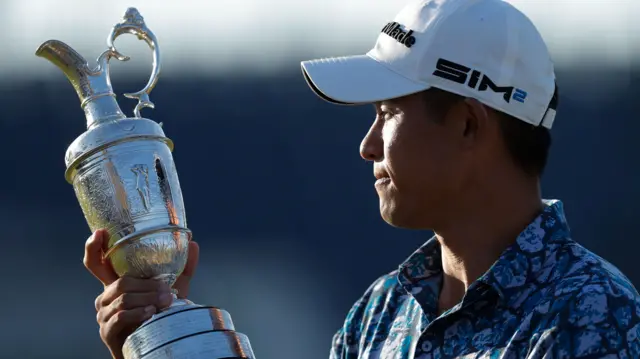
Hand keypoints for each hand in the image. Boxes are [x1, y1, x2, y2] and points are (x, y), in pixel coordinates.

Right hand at [83, 229, 199, 358]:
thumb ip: (183, 268)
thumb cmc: (160, 316)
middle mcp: (105, 297)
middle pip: (118, 282)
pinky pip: (120, 317)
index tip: (100, 233)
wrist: (156, 346)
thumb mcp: (173, 290)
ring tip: (165, 303)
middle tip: (166, 289)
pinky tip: (151, 314)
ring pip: (123, 298)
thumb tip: (192, 243)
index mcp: (116, 284)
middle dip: (145, 285)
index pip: (97, 263)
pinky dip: (138, 313)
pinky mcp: (107, 331)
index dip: (94, 247)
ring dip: (147, 298)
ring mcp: (104, 315)